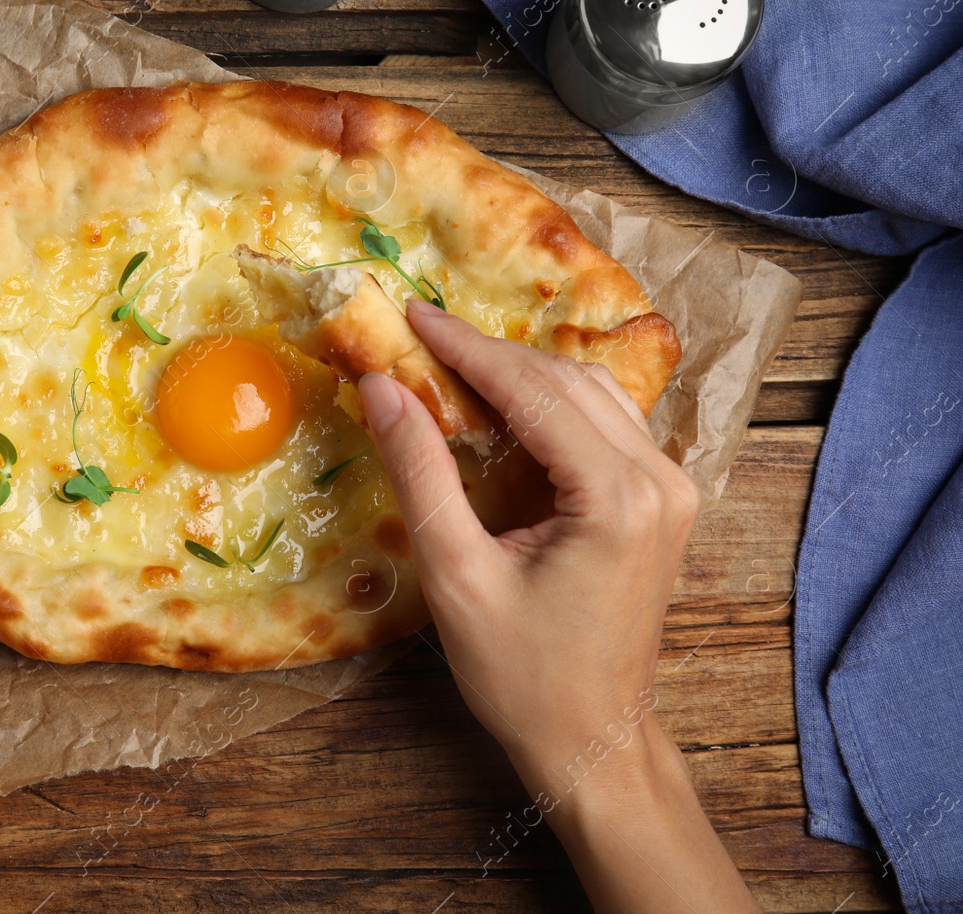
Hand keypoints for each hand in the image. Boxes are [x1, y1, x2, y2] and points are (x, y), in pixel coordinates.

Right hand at [360, 298, 757, 913]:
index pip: (532, 391)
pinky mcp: (666, 502)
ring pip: (594, 394)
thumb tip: (381, 387)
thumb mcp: (457, 575)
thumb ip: (421, 472)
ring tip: (453, 366)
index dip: (465, 347)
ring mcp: (672, 489)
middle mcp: (659, 480)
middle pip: (567, 381)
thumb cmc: (522, 675)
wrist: (595, 739)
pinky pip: (609, 424)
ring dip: (524, 374)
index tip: (411, 313)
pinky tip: (506, 407)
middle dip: (490, 354)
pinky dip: (554, 404)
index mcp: (615, 498)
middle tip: (421, 337)